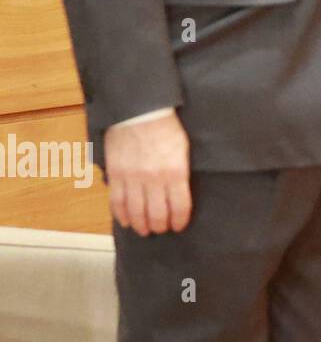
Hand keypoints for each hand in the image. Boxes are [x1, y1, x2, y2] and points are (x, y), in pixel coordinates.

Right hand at [104, 112, 191, 234]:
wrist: (140, 111)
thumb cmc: (166, 127)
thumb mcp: (183, 150)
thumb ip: (180, 173)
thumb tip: (178, 194)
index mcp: (175, 172)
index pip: (180, 207)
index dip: (179, 221)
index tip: (179, 226)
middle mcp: (154, 179)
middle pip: (157, 214)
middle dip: (160, 226)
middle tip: (161, 229)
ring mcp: (133, 178)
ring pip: (136, 212)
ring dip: (141, 225)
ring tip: (145, 230)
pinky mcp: (116, 174)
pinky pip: (117, 201)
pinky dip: (121, 215)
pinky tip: (126, 221)